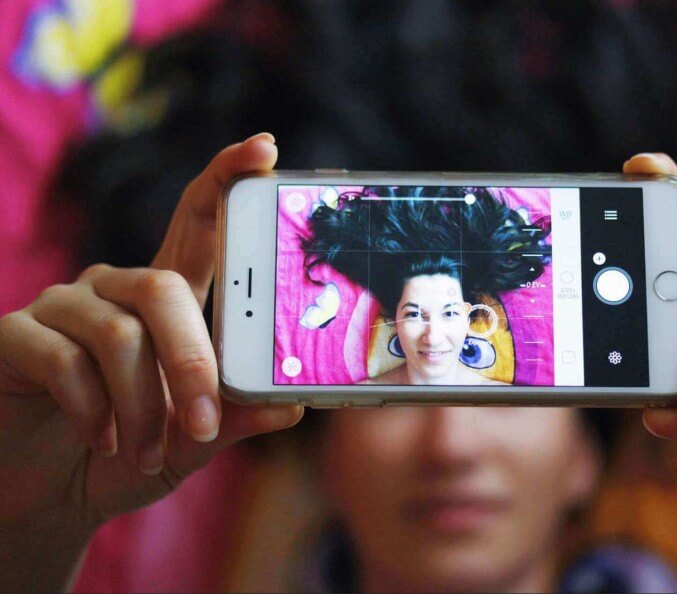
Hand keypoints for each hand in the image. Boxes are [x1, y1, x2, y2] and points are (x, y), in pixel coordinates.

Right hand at [0, 134, 302, 545]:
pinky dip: (92, 410)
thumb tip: (293, 406)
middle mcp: (114, 288)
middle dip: (192, 360)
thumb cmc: (124, 456)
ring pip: (119, 333)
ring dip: (142, 406)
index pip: (199, 224)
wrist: (45, 497)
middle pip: (165, 285)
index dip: (228, 181)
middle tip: (204, 422)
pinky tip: (98, 439)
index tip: (265, 148)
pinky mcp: (13, 335)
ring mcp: (61, 307)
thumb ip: (231, 419)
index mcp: (166, 300)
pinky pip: (63, 359)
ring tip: (144, 452)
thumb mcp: (187, 442)